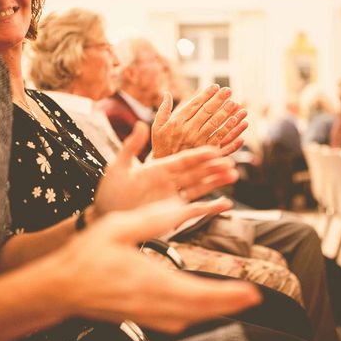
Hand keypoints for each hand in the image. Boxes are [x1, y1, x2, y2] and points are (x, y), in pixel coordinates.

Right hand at [57, 205, 261, 332]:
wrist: (62, 286)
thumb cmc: (88, 255)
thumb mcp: (118, 226)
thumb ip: (152, 219)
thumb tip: (179, 206)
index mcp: (150, 279)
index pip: (198, 293)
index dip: (227, 295)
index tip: (249, 292)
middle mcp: (152, 301)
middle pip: (199, 310)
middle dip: (228, 304)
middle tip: (250, 298)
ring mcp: (145, 313)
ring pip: (189, 318)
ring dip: (213, 310)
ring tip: (232, 300)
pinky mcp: (139, 316)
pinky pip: (174, 320)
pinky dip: (193, 314)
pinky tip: (198, 307)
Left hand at [92, 122, 237, 217]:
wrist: (106, 215)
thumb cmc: (111, 192)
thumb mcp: (119, 167)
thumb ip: (131, 147)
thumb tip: (141, 124)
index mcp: (159, 168)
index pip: (183, 159)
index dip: (199, 155)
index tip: (214, 149)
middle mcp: (170, 181)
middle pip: (196, 172)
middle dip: (213, 167)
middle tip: (230, 162)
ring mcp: (174, 198)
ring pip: (200, 188)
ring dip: (216, 182)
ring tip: (233, 175)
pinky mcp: (175, 214)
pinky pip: (197, 210)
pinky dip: (212, 208)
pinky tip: (226, 204)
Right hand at [152, 85, 247, 158]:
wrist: (164, 167)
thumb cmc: (161, 145)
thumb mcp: (157, 126)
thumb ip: (163, 109)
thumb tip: (167, 93)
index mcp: (177, 122)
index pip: (195, 104)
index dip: (206, 94)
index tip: (215, 86)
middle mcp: (188, 131)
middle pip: (207, 112)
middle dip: (218, 100)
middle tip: (228, 90)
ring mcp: (197, 142)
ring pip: (215, 124)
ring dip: (226, 113)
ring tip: (236, 104)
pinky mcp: (205, 152)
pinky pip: (220, 140)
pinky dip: (230, 131)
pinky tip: (237, 123)